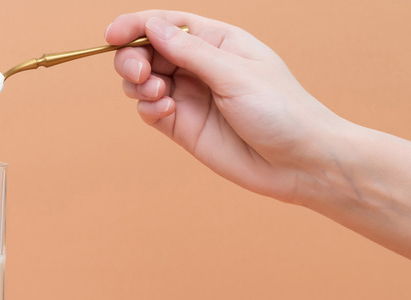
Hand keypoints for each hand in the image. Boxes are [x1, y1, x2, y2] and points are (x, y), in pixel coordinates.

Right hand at [106, 10, 341, 203]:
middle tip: (140, 73)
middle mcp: (199, 66)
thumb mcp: (235, 73)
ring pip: (143, 81)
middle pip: (147, 51)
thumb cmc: (280, 110)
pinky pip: (150, 110)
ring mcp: (189, 97)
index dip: (135, 26)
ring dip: (138, 84)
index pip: (166, 24)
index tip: (112, 36)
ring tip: (157, 93)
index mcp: (216, 42)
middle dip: (133, 58)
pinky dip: (149, 107)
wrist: (298, 163)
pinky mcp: (183, 127)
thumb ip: (190, 51)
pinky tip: (166, 110)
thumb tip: (152, 27)